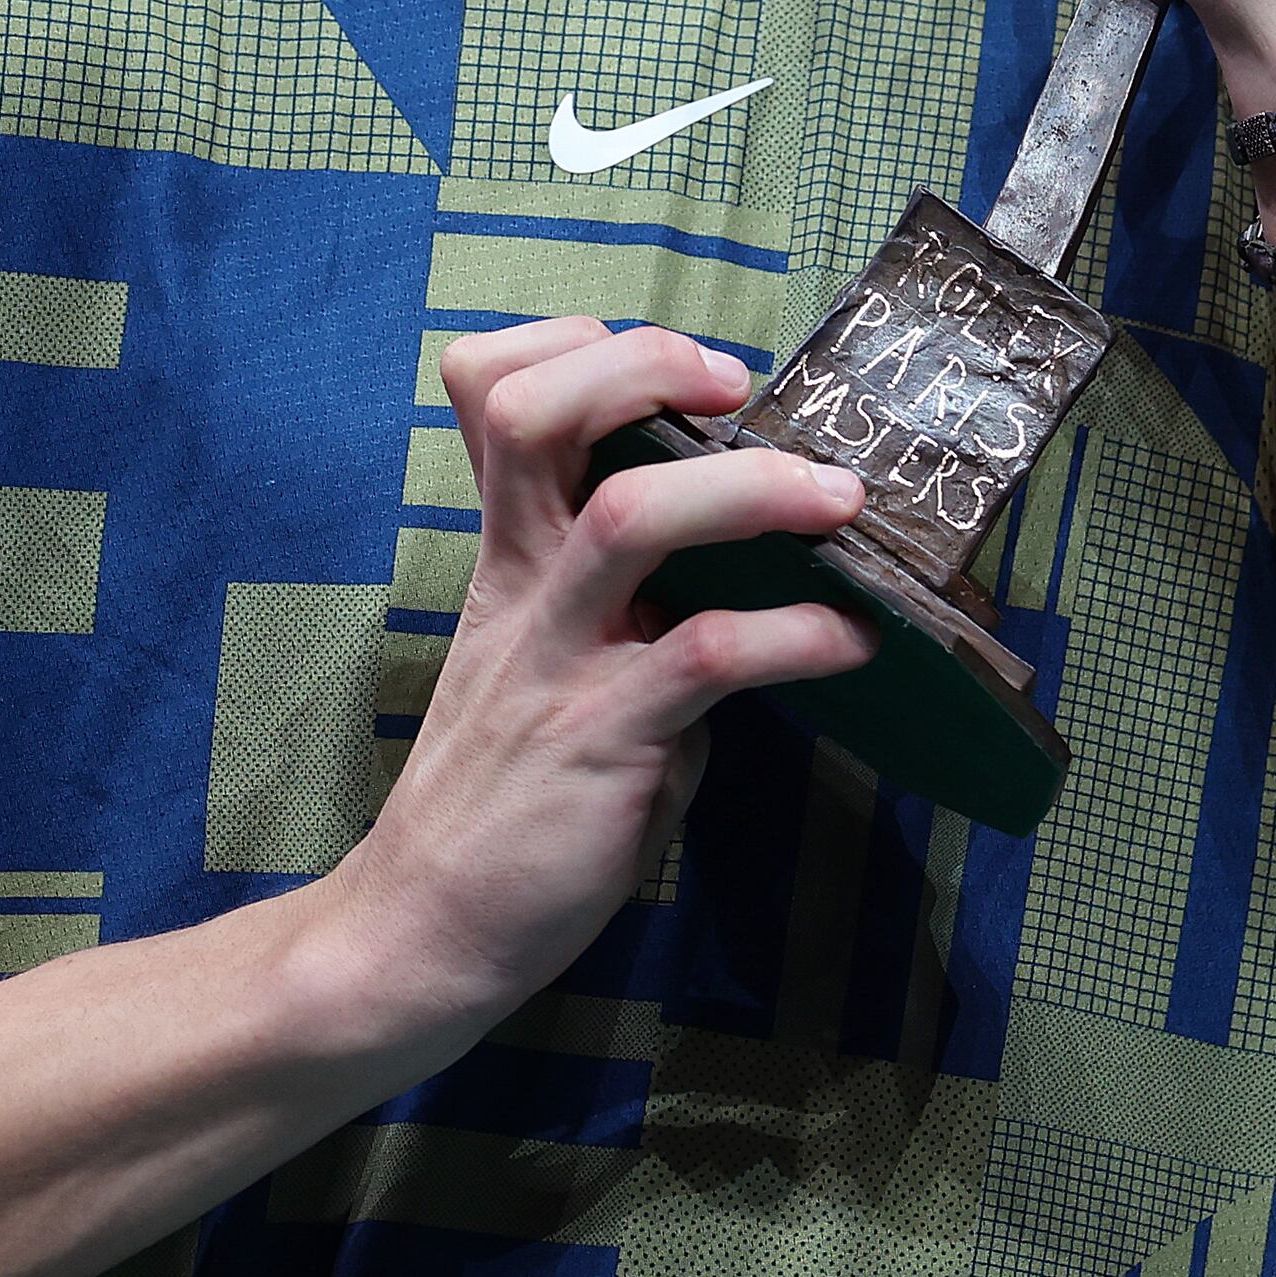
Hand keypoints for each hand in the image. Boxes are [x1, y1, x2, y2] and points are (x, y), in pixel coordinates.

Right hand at [318, 319, 876, 1037]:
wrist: (425, 930)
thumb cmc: (503, 799)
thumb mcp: (546, 667)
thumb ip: (627, 608)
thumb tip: (745, 571)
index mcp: (509, 558)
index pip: (495, 395)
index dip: (574, 346)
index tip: (676, 368)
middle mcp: (525, 588)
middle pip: (543, 417)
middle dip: (642, 366)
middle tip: (735, 386)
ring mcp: (558, 659)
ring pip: (626, 516)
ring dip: (743, 486)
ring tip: (835, 499)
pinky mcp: (601, 742)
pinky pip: (701, 659)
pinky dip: (790, 635)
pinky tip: (850, 641)